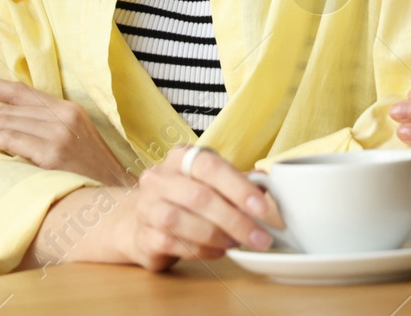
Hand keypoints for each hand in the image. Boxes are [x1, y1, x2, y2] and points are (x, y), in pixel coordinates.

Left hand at [0, 69, 133, 187]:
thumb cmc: (90, 176)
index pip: (20, 91)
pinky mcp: (53, 152)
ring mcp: (59, 133)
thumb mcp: (72, 143)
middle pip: (6, 107)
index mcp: (67, 109)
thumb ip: (44, 131)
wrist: (115, 197)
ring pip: (4, 122)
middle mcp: (63, 115)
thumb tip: (7, 130)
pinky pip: (10, 140)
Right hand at [112, 145, 278, 270]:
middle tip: (259, 237)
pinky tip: (218, 252)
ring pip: (182, 221)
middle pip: (199, 197)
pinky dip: (201, 250)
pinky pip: (173, 244)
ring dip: (216, 235)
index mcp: (181, 158)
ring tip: (236, 243)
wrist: (144, 220)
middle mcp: (159, 178)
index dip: (238, 186)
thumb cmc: (186, 197)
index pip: (210, 166)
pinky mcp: (143, 236)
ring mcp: (147, 207)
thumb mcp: (212, 182)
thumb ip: (238, 181)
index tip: (261, 207)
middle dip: (234, 220)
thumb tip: (266, 181)